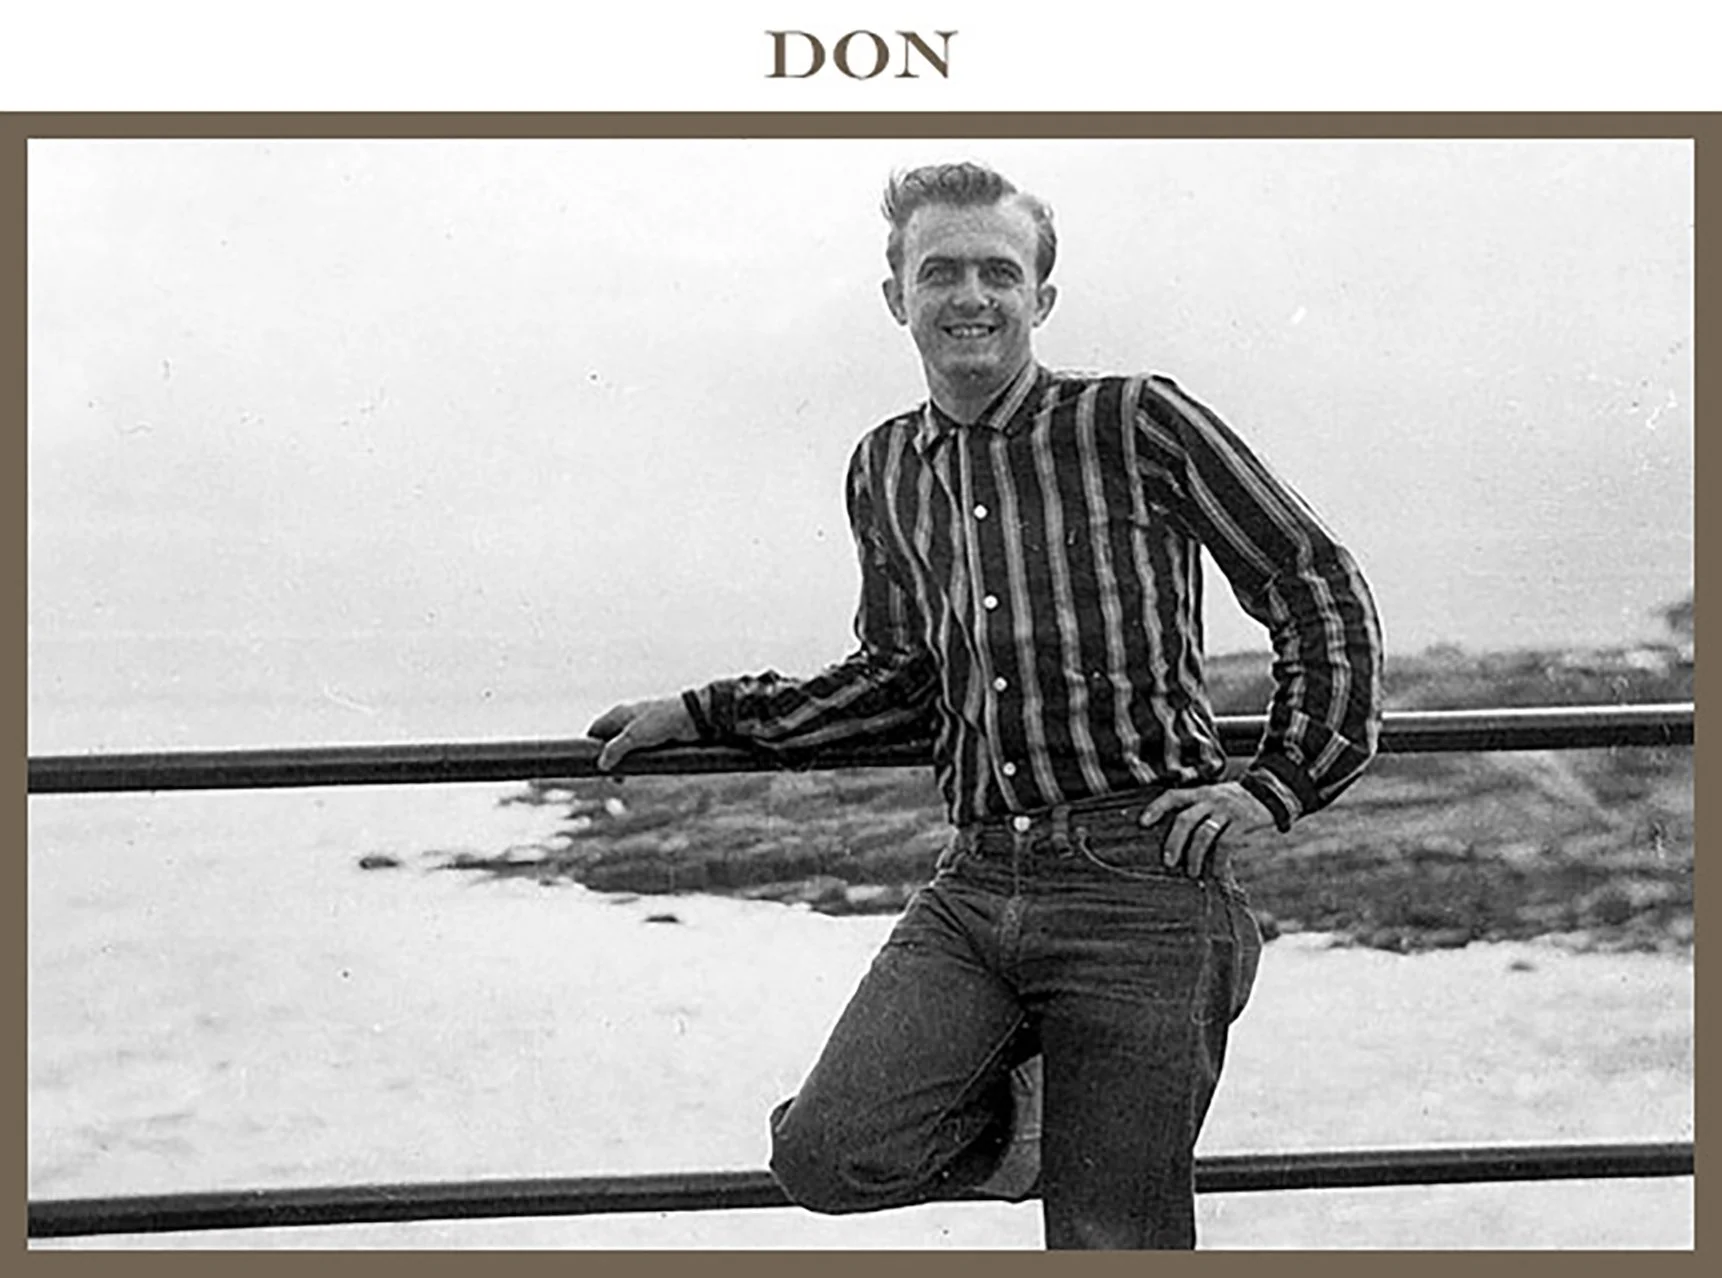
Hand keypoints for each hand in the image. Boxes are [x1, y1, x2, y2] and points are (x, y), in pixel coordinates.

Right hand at [586, 697, 698, 770]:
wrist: (693, 718)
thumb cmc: (662, 720)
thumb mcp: (634, 736)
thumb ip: (615, 749)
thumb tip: (602, 765)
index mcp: (619, 714)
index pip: (596, 730)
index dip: (589, 746)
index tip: (587, 763)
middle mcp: (628, 721)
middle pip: (609, 742)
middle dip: (607, 759)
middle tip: (608, 777)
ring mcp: (642, 730)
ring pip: (624, 749)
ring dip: (622, 763)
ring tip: (622, 779)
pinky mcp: (655, 739)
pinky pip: (640, 752)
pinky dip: (636, 762)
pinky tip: (637, 771)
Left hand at [1138, 781, 1272, 877]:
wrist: (1273, 791)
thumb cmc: (1239, 800)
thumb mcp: (1217, 797)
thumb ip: (1200, 810)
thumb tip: (1181, 837)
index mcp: (1201, 792)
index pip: (1173, 795)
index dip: (1156, 808)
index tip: (1142, 822)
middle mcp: (1211, 799)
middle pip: (1184, 819)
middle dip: (1173, 842)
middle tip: (1168, 862)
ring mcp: (1226, 810)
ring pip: (1203, 833)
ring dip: (1195, 856)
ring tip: (1192, 872)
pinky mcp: (1242, 822)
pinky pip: (1226, 844)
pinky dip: (1220, 862)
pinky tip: (1218, 874)